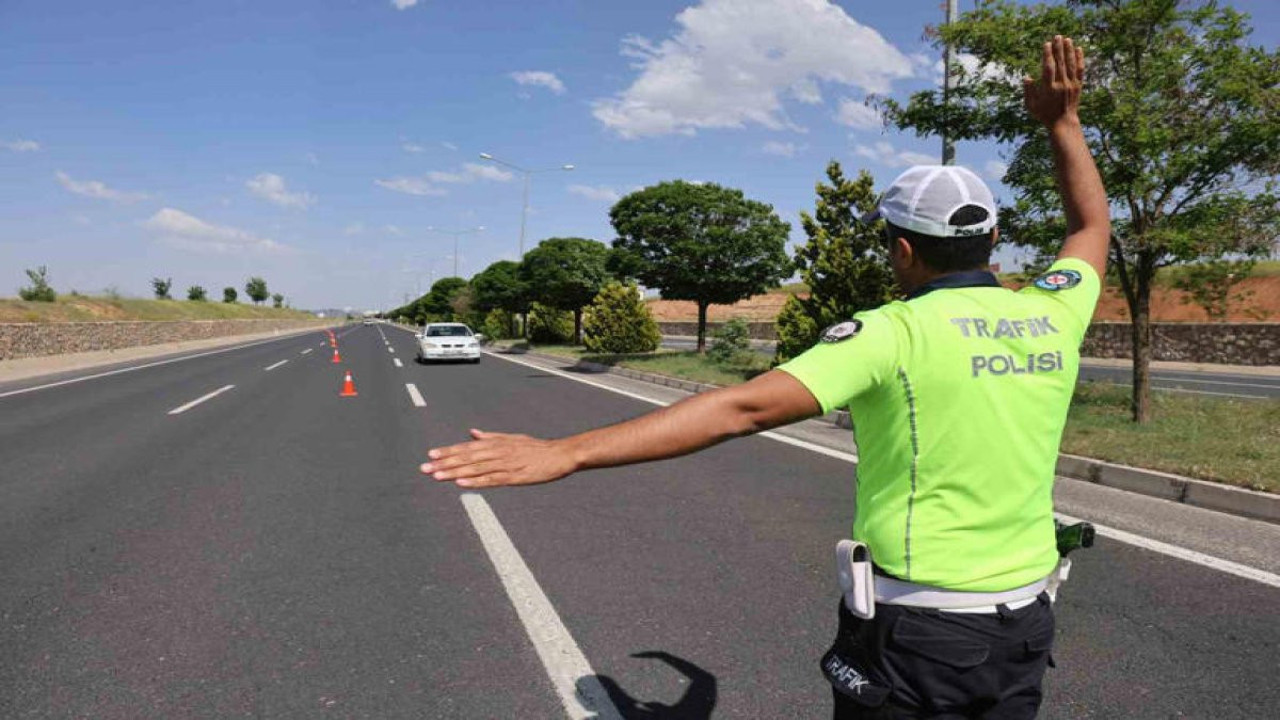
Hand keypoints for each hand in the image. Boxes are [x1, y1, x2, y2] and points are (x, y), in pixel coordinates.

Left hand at [421, 429, 576, 488]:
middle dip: (444, 463)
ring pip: (474, 468)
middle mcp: (497, 452)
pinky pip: (491, 480)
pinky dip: (475, 481)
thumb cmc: (536, 448)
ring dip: (454, 472)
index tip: (430, 454)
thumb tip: (472, 433)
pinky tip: (461, 483)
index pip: (467, 447)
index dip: (448, 451)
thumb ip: (490, 436)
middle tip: (424, 468)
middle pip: (466, 457)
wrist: (560, 454)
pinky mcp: (514, 477)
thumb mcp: (512, 438)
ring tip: (436, 475)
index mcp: (496, 443)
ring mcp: (505, 464)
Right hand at [1023, 35, 1083, 126]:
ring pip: (1071, 64)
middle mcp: (1061, 85)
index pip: (1048, 68)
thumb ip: (1028, 91)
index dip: (1047, 55)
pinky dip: (1080, 59)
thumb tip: (1027, 77)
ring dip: (1069, 50)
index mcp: (1049, 89)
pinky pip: (1080, 70)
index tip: (1046, 44)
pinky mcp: (1078, 86)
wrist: (1063, 123)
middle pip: (1060, 63)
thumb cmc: (1044, 114)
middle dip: (1058, 48)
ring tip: (1067, 39)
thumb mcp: (1031, 105)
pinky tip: (1078, 49)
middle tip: (1057, 36)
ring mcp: (1071, 85)